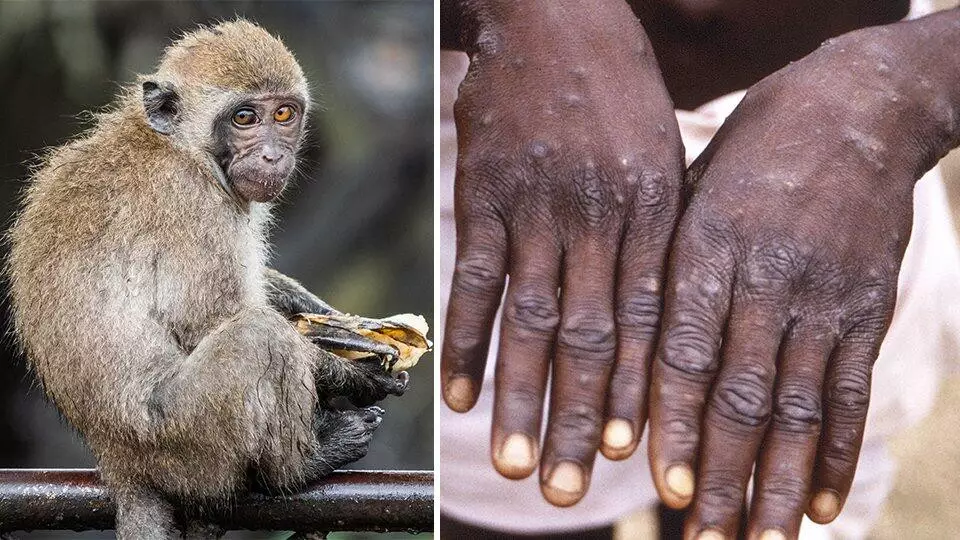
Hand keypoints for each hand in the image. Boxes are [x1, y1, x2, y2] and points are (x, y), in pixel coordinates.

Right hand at [440, 0, 683, 505]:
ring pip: (531, 320)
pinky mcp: (482, 192)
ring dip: (522, 399)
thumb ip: (657, 237)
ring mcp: (536, 203)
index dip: (641, 393)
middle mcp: (598, 214)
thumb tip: (653, 324)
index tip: (634, 456)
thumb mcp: (663, 156)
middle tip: (572, 491)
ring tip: (518, 464)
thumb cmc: (618, 92)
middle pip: (592, 336)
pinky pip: (473, 279)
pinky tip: (460, 395)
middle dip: (582, 419)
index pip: (650, 321)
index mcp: (654, 209)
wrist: (556, 14)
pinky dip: (468, 341)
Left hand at [648, 24, 957, 538]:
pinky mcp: (867, 309)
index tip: (658, 486)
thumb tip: (626, 356)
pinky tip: (821, 503)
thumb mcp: (691, 194)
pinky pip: (851, 390)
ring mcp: (822, 298)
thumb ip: (666, 272)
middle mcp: (765, 280)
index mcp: (706, 250)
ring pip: (796, 408)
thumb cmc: (750, 154)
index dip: (672, 424)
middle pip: (740, 396)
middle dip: (720, 476)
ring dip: (776, 483)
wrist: (854, 111)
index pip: (684, 354)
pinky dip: (836, 452)